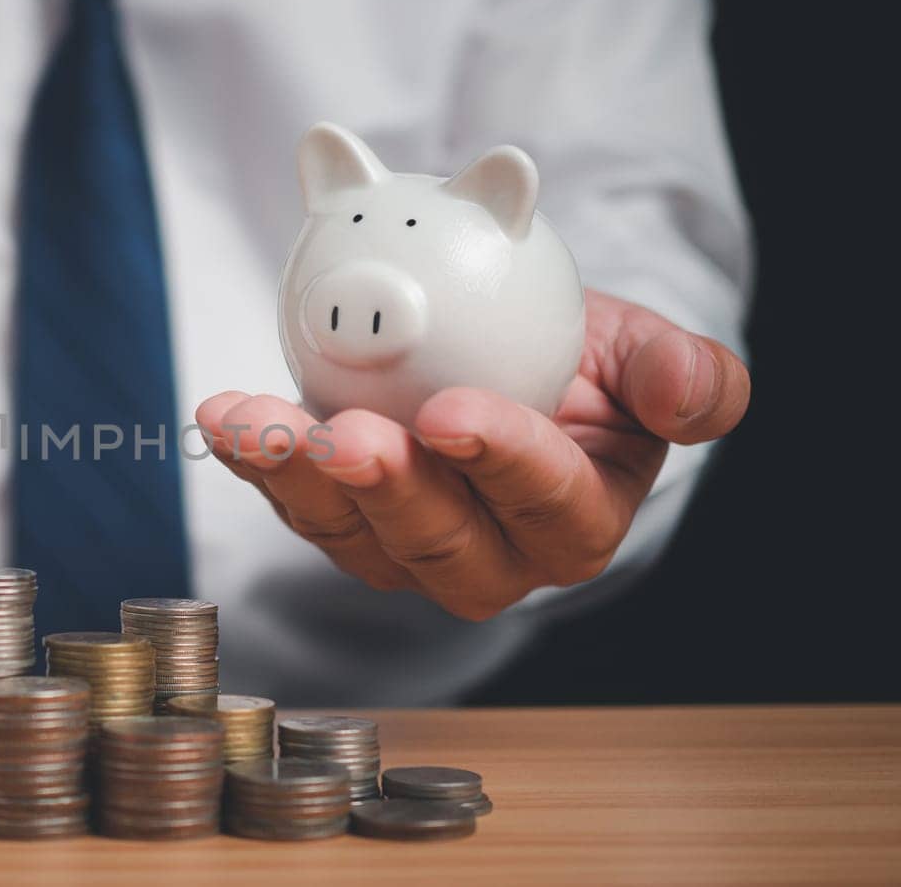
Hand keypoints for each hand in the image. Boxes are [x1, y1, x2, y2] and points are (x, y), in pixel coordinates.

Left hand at [196, 288, 749, 619]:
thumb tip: (686, 395)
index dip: (503, 463)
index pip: (548, 504)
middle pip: (439, 544)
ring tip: (251, 424)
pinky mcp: (342, 526)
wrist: (504, 357)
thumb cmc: (580, 361)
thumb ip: (684, 375)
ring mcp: (406, 550)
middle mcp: (492, 557)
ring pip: (350, 535)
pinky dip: (254, 461)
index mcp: (578, 521)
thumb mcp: (643, 351)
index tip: (452, 415)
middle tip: (346, 438)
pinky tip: (223, 418)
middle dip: (389, 493)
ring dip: (296, 480)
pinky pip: (294, 505)